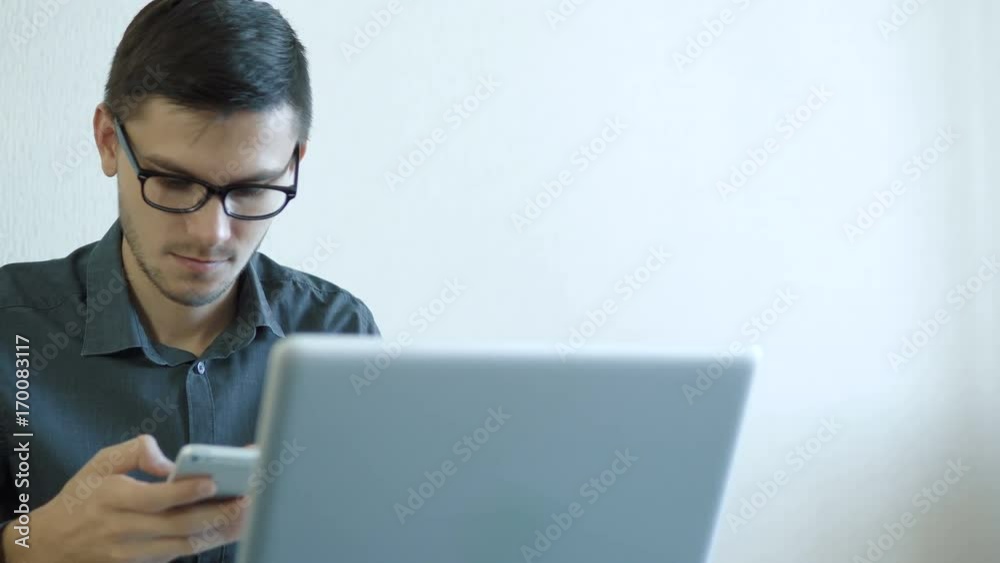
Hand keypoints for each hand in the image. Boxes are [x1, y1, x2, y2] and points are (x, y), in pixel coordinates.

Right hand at [2, 435, 251, 562]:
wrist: (49, 545)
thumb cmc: (81, 498)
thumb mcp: (99, 463)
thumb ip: (135, 452)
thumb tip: (169, 460)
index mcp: (113, 499)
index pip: (154, 499)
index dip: (184, 492)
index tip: (212, 482)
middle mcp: (123, 530)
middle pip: (178, 526)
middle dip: (217, 513)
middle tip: (248, 499)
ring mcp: (132, 553)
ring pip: (184, 546)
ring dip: (220, 532)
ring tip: (249, 514)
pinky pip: (179, 555)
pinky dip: (206, 543)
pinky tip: (229, 529)